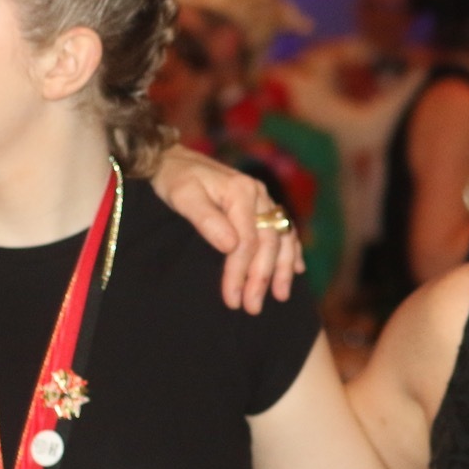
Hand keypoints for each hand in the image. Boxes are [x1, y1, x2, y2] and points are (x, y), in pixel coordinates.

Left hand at [151, 145, 302, 312]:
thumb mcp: (183, 196)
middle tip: (252, 308)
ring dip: (282, 269)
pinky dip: (291, 250)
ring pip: (283, 238)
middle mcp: (259, 195)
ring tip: (280, 296)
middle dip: (261, 278)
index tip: (233, 299)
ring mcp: (263, 200)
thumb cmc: (174, 179)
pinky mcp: (262, 205)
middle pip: (268, 243)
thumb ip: (206, 219)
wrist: (173, 160)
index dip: (240, 273)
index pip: (247, 241)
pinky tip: (296, 269)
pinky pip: (284, 230)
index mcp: (241, 192)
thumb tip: (231, 246)